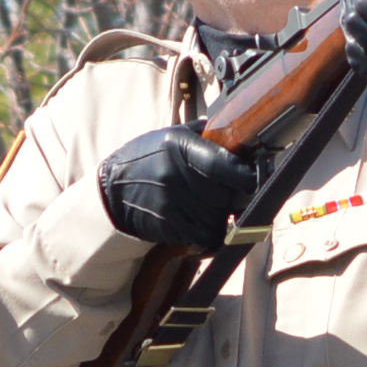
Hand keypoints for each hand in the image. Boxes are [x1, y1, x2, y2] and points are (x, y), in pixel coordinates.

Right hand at [98, 128, 260, 249]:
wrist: (112, 190)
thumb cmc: (147, 158)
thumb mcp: (171, 135)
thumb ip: (203, 134)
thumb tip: (239, 129)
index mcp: (179, 146)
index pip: (227, 165)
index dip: (248, 175)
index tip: (255, 176)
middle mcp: (176, 175)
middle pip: (227, 195)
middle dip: (234, 196)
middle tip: (229, 192)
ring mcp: (171, 203)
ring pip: (219, 218)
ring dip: (222, 216)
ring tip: (211, 205)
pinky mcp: (168, 225)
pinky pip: (206, 236)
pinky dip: (212, 233)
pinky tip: (205, 223)